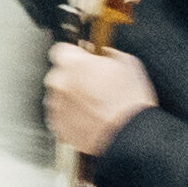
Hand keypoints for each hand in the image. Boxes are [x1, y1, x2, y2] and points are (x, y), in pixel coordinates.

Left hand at [45, 38, 153, 158]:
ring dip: (72, 99)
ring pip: (59, 97)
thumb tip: (105, 54)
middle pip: (59, 75)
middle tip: (94, 88)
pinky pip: (60, 117)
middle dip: (74, 79)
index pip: (61, 50)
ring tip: (94, 107)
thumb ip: (108, 54)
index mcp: (73, 62)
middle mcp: (59, 82)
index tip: (84, 62)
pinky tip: (90, 120)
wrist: (131, 136)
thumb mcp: (129, 64)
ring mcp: (56, 106)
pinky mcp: (58, 127)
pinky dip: (71, 118)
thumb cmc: (130, 103)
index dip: (76, 56)